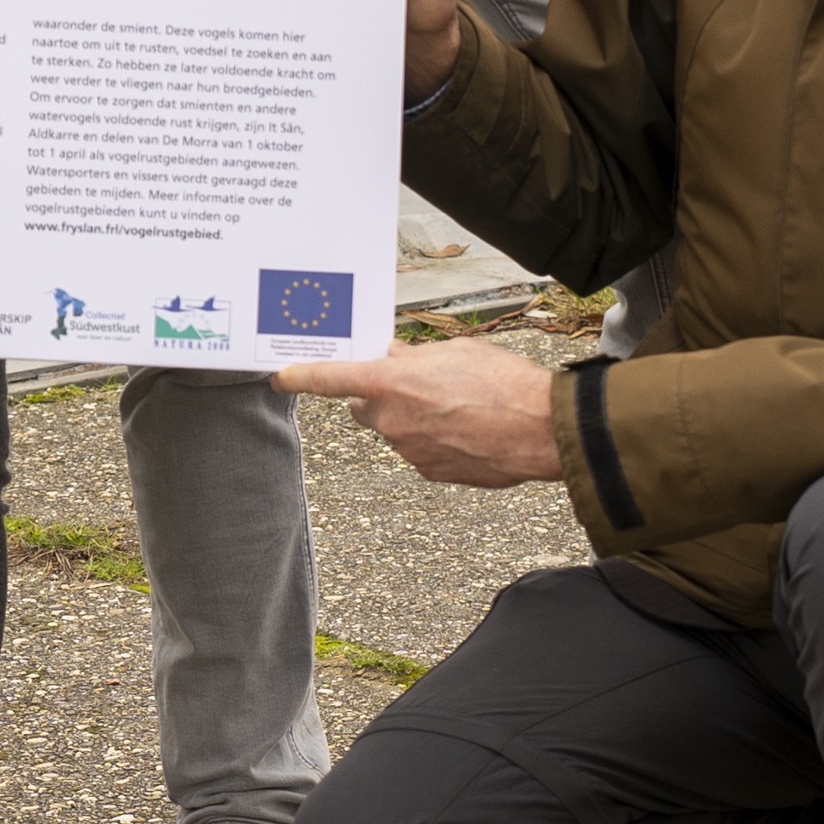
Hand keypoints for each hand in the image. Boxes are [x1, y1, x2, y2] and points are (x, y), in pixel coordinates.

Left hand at [276, 338, 562, 487]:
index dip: (301, 376)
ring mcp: (409, 450)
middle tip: (413, 382)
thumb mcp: (455, 351)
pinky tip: (465, 429)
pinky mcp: (430, 472)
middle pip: (363, 405)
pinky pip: (418, 450)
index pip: (330, 379)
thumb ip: (414, 356)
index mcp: (392, 382)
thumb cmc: (503, 382)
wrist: (543, 430)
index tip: (281, 376)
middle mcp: (392, 420)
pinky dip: (432, 440)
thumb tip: (395, 357)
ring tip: (455, 405)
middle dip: (378, 394)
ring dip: (411, 416)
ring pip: (394, 429)